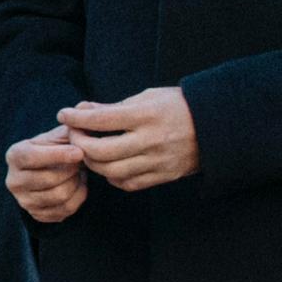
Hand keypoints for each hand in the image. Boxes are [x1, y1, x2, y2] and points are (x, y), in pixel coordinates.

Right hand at [6, 127, 88, 222]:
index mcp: (14, 156)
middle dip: (72, 170)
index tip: (79, 152)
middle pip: (49, 179)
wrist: (47, 172)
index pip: (32, 157)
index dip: (57, 155)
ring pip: (59, 196)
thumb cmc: (53, 150)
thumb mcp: (57, 136)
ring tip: (78, 173)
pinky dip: (78, 197)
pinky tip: (77, 186)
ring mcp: (24, 200)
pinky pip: (65, 210)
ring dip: (76, 183)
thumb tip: (82, 114)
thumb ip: (69, 128)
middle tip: (81, 163)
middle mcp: (13, 181)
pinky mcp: (37, 214)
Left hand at [64, 86, 198, 191]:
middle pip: (101, 151)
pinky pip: (128, 183)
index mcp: (146, 115)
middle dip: (79, 144)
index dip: (76, 118)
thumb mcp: (147, 97)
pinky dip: (112, 177)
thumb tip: (81, 110)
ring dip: (93, 163)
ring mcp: (158, 161)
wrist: (217, 126)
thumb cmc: (178, 106)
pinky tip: (109, 166)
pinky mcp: (164, 176)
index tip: (64, 114)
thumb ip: (113, 107)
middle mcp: (151, 140)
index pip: (100, 120)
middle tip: (74, 136)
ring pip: (111, 172)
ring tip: (89, 151)